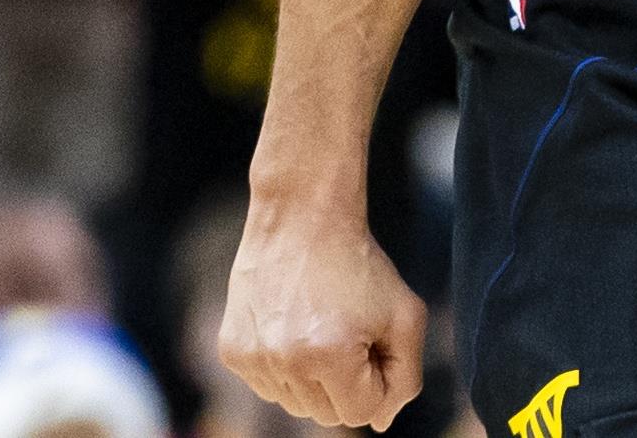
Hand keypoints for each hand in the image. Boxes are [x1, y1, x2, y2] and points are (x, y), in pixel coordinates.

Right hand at [220, 205, 426, 431]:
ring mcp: (252, 360)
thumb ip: (404, 376)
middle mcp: (284, 363)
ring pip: (296, 406)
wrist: (302, 219)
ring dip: (316, 379)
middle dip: (348, 383)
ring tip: (322, 328)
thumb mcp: (404, 315)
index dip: (378, 380)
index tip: (375, 342)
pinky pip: (269, 387)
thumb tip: (381, 424)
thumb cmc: (360, 266)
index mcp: (330, 355)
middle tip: (350, 333)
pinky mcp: (231, 352)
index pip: (361, 413)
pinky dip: (287, 369)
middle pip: (327, 416)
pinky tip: (295, 329)